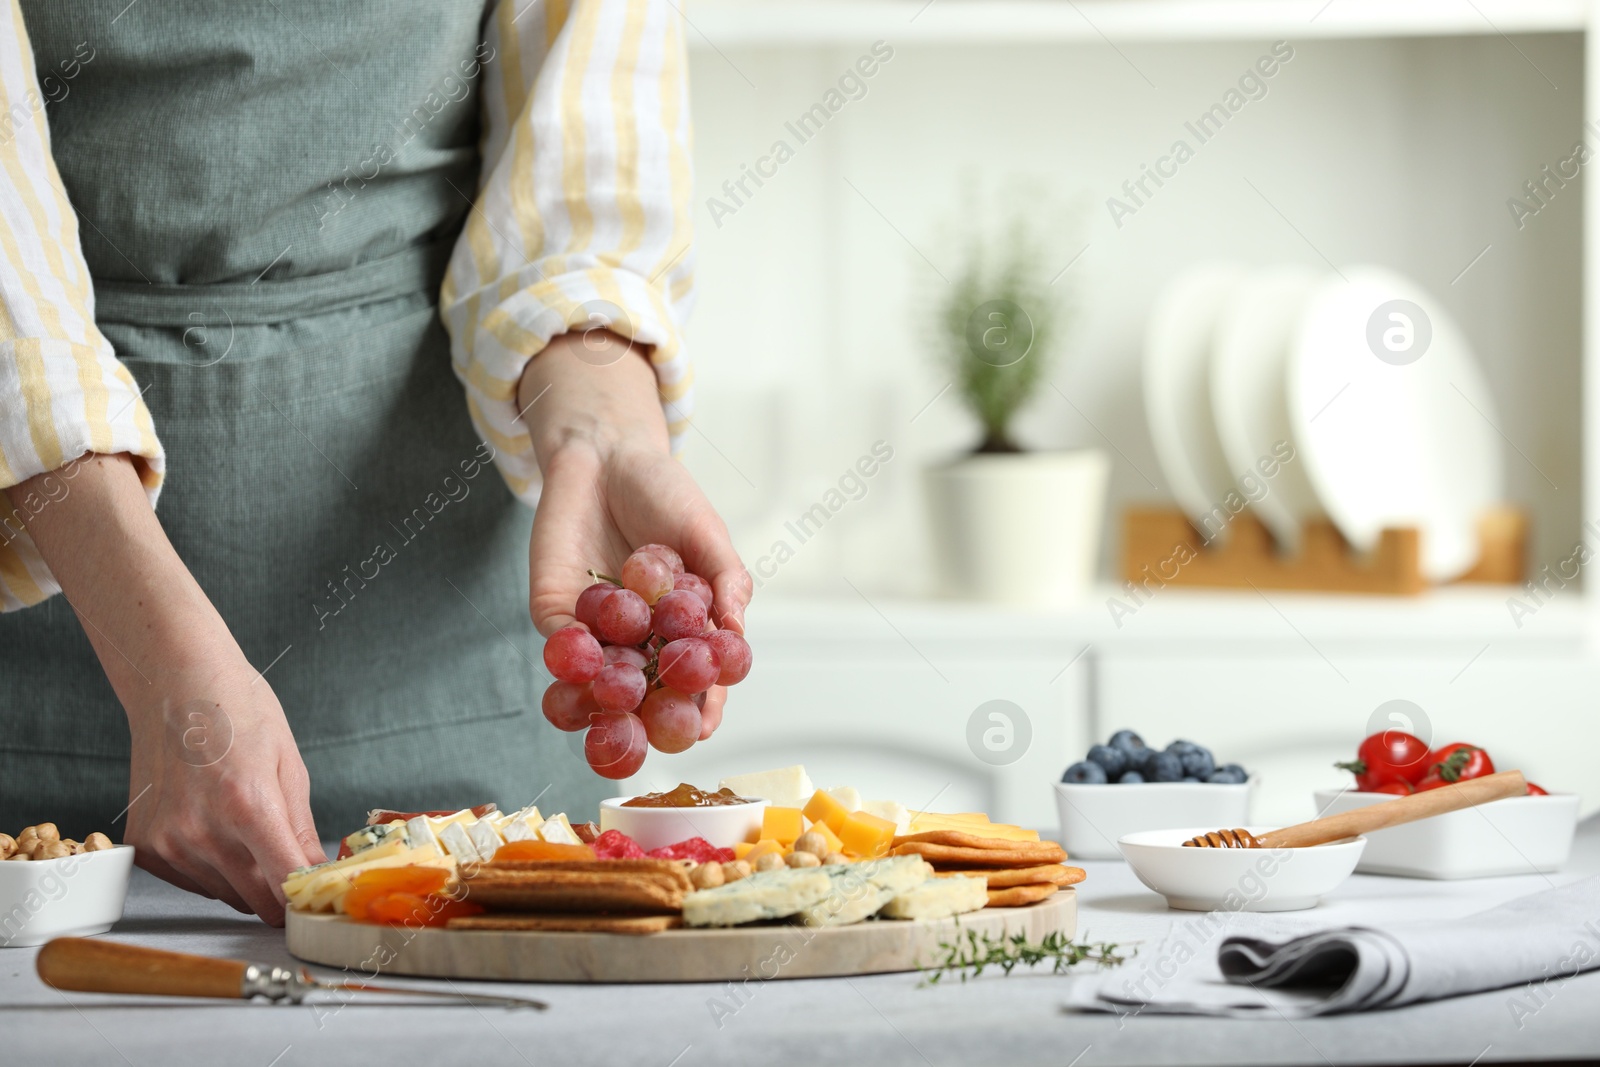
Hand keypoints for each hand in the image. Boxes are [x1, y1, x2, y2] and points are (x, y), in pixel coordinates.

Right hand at [10, 454, 323, 923]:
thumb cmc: (237, 711)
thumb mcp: (290, 766)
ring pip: (224, 894)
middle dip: (281, 895)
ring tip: (247, 832)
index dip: (308, 902)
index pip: (286, 885)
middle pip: (256, 899)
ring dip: (244, 880)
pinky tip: (214, 829)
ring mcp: (168, 842)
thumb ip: (301, 829)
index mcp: (248, 807)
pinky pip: (190, 880)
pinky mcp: (145, 846)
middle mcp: (202, 832)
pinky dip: (209, 868)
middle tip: (294, 875)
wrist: (175, 684)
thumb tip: (316, 873)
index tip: (320, 907)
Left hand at [520, 331, 751, 737]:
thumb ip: (725, 581)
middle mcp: (641, 642)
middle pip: (647, 696)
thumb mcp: (708, 535)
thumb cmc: (666, 495)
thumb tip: (735, 632)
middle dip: (651, 719)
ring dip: (607, 703)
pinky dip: (571, 659)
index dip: (701, 705)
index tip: (704, 724)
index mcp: (683, 631)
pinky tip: (584, 663)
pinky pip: (562, 646)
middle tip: (657, 735)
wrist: (606, 453)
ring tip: (619, 717)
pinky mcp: (557, 613)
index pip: (696, 680)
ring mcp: (597, 633)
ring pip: (601, 684)